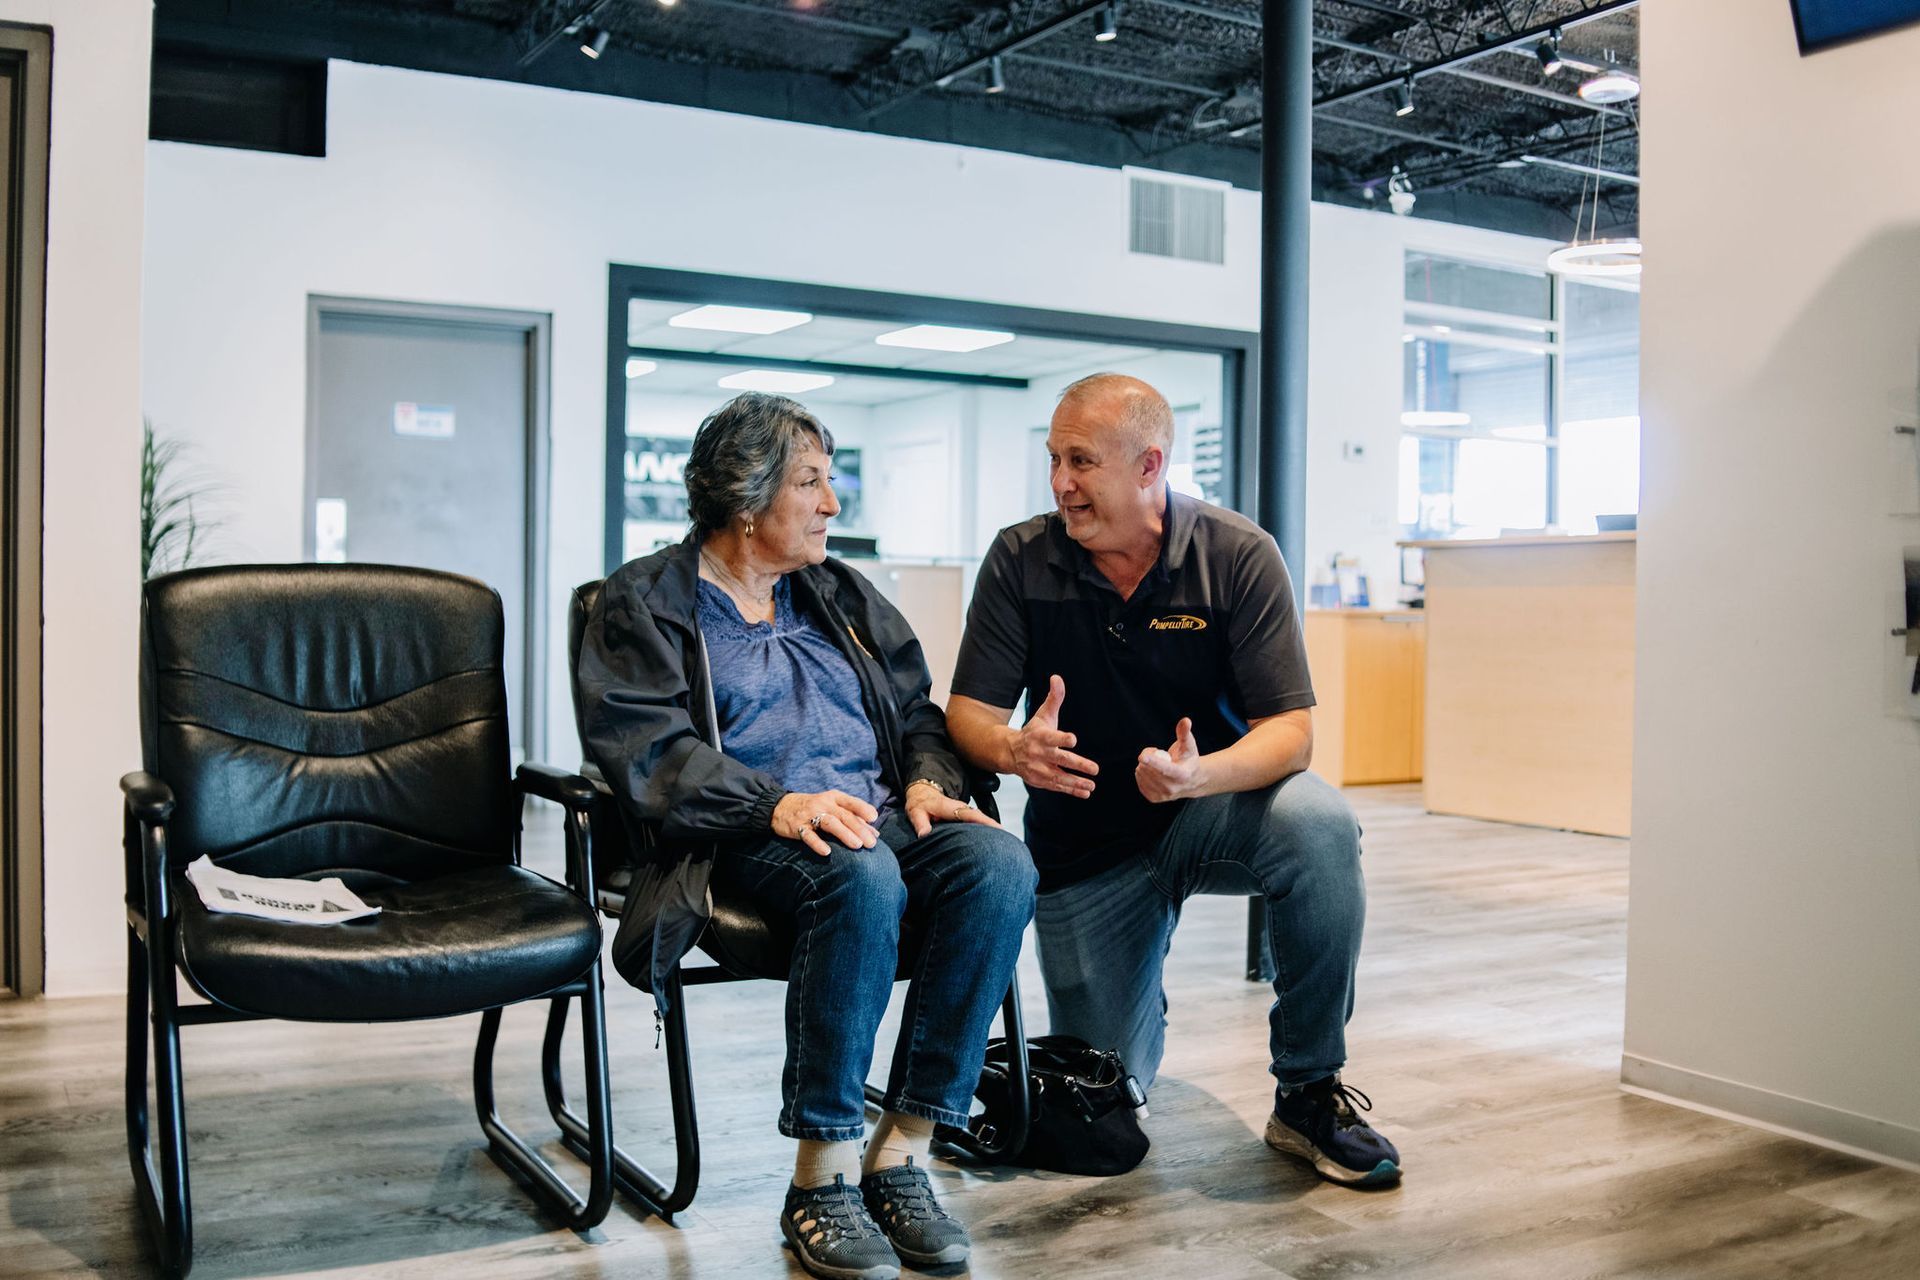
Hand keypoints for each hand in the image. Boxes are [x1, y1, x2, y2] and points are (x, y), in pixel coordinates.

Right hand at [772, 790, 879, 856]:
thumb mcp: (832, 808)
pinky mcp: (797, 827)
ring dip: (844, 834)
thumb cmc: (813, 808)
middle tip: (871, 843)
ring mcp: (810, 815)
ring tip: (857, 845)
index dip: (862, 809)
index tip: (874, 818)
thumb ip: (853, 819)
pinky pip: (808, 836)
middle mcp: (823, 804)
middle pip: (844, 815)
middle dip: (859, 829)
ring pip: (830, 823)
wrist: (780, 807)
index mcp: (833, 798)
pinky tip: (827, 852)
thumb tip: (875, 834)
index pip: (850, 802)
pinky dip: (817, 844)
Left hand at [905, 780, 1003, 837]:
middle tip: (1008, 842)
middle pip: (981, 817)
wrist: (923, 792)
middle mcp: (961, 808)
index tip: (998, 829)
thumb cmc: (919, 803)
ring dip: (992, 829)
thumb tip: (924, 834)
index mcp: (950, 807)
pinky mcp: (965, 816)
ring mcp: (964, 811)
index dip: (984, 822)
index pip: (970, 814)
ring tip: (1005, 843)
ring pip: (980, 819)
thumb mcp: (915, 812)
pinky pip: (977, 821)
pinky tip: (993, 840)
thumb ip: (920, 823)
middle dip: (994, 827)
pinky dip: (986, 828)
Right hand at [1006, 674, 1097, 798]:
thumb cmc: (1032, 731)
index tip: (1073, 739)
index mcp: (1040, 736)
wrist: (1009, 752)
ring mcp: (1039, 769)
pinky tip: (1085, 792)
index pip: (1052, 737)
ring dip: (1076, 782)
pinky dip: (1071, 790)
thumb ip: (1054, 698)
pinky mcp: (1040, 781)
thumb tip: (1057, 677)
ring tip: (1092, 785)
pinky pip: (1057, 787)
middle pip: (1059, 760)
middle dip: (1077, 765)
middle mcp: (1039, 754)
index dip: (1062, 738)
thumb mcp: (1042, 714)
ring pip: (1059, 777)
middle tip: (1095, 769)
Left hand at [1135, 717, 1202, 803]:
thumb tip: (1185, 721)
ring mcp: (1163, 795)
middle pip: (1149, 769)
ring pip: (1142, 774)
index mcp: (1182, 775)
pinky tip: (1152, 772)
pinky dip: (1142, 773)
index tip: (1142, 756)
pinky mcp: (1154, 798)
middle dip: (1148, 756)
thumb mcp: (1189, 746)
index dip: (1153, 761)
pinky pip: (1139, 781)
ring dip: (1144, 765)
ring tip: (1157, 763)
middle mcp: (1172, 788)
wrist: (1191, 781)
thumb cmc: (1188, 759)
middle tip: (1158, 753)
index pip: (1164, 768)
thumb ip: (1185, 733)